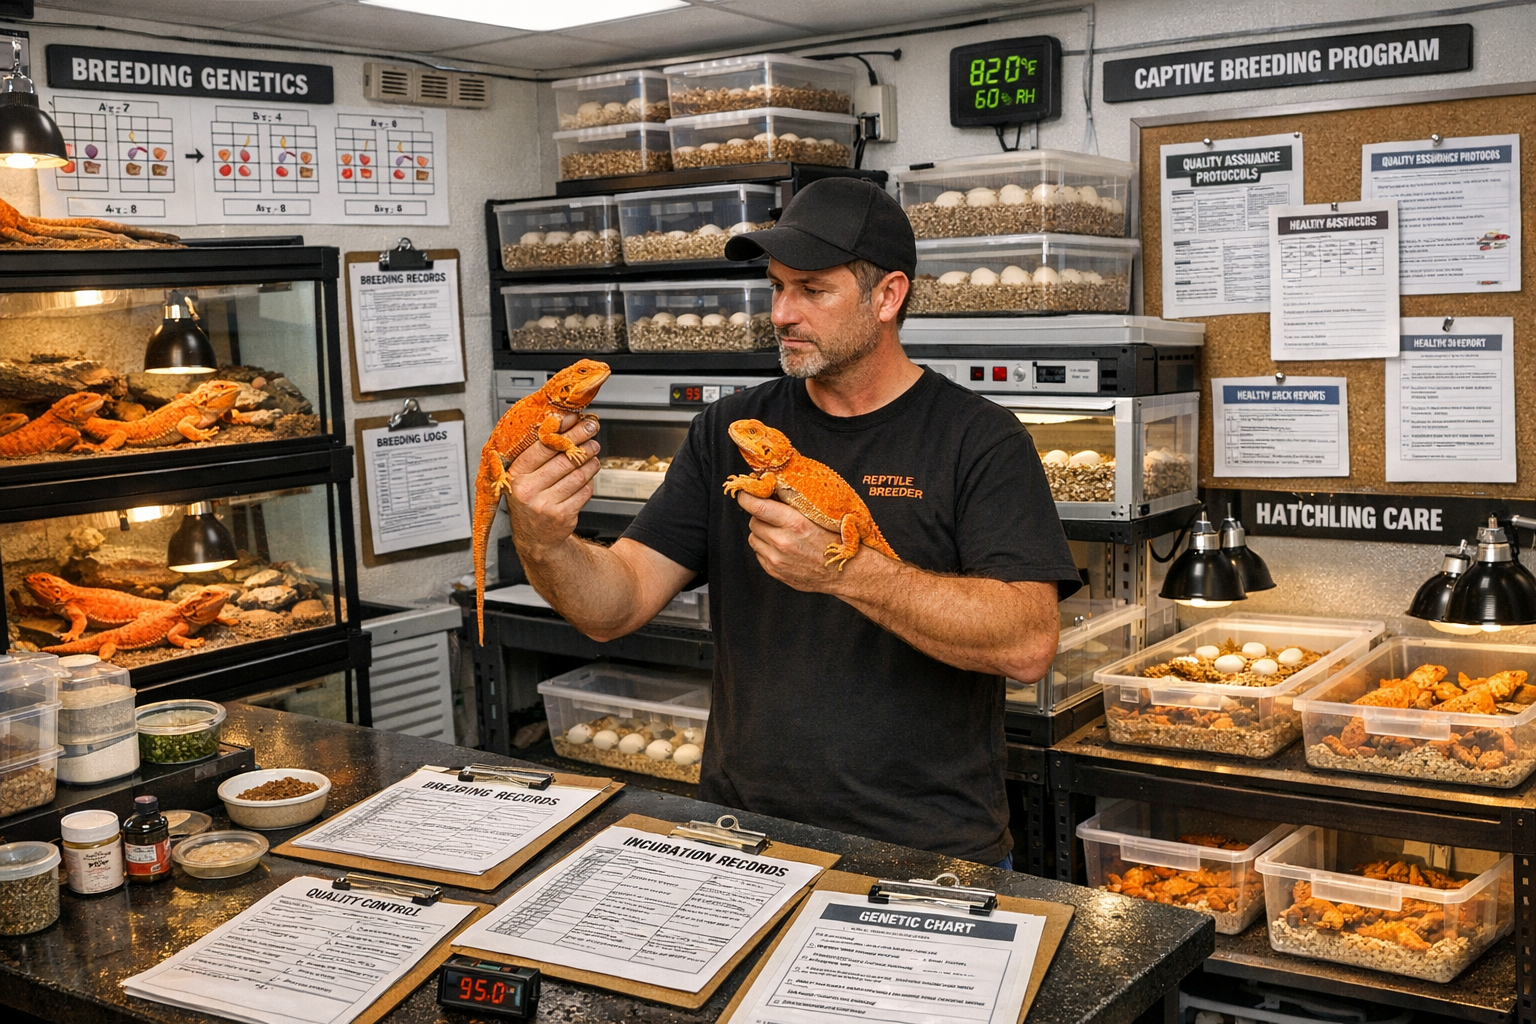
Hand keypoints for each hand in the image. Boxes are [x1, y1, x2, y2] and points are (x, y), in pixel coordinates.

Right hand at [506, 414, 600, 558]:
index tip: (576, 419)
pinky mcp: (562, 515)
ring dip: (590, 461)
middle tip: (592, 431)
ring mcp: (545, 504)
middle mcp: (527, 490)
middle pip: (563, 459)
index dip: (563, 430)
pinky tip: (588, 476)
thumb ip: (539, 453)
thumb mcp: (524, 476)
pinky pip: (583, 492)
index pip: (542, 447)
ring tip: (593, 453)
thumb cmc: (531, 499)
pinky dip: (589, 482)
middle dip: (582, 442)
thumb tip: (561, 422)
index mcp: (516, 475)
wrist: (535, 537)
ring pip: (576, 475)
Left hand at [737, 490, 853, 592]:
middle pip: (754, 521)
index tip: (745, 494)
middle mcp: (783, 542)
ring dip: (762, 532)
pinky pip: (759, 553)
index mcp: (795, 523)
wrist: (846, 571)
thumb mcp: (818, 515)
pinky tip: (782, 547)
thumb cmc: (835, 540)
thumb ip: (793, 504)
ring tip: (779, 532)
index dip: (747, 498)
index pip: (757, 507)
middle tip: (773, 515)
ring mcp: (777, 559)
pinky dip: (766, 548)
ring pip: (754, 538)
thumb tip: (770, 489)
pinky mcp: (775, 571)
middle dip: (760, 516)